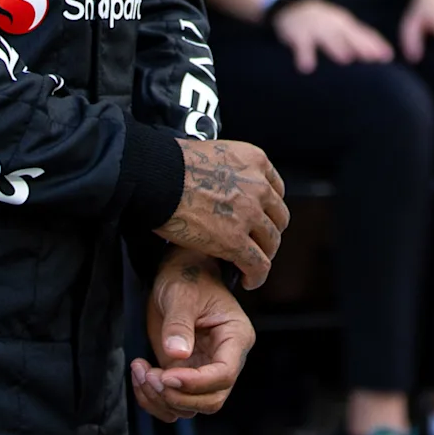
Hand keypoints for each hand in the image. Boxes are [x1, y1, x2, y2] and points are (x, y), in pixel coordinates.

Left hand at [130, 250, 256, 420]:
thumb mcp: (181, 294)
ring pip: (190, 407)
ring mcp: (205, 371)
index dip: (196, 383)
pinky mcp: (185, 376)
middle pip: (211, 400)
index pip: (224, 374)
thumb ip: (179, 324)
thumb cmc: (186, 277)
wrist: (177, 274)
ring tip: (141, 370)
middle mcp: (225, 360)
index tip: (167, 375)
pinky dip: (152, 399)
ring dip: (160, 399)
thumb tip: (177, 356)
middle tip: (150, 376)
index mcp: (235, 337)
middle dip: (177, 396)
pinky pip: (173, 403)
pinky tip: (140, 373)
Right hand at [156, 136, 289, 287]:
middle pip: (278, 217)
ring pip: (271, 242)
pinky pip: (258, 264)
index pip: (276, 189)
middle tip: (255, 242)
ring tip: (252, 265)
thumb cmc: (170, 164)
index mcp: (253, 161)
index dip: (268, 208)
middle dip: (267, 233)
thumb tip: (224, 186)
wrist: (155, 176)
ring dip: (263, 255)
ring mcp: (249, 213)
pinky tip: (248, 280)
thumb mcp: (213, 154)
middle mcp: (257, 186)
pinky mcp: (235, 240)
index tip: (261, 217)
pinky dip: (256, 276)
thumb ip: (229, 170)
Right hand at [272, 0, 393, 73]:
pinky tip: (307, 67)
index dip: (376, 44)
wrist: (291, 7)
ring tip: (345, 58)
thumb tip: (386, 55)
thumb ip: (360, 39)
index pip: (364, 34)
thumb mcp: (342, 26)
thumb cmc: (323, 22)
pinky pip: (301, 46)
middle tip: (373, 57)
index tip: (387, 56)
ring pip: (327, 37)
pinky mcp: (298, 34)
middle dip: (361, 45)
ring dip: (336, 46)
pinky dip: (304, 55)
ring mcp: (315, 28)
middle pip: (349, 35)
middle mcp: (333, 25)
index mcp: (345, 24)